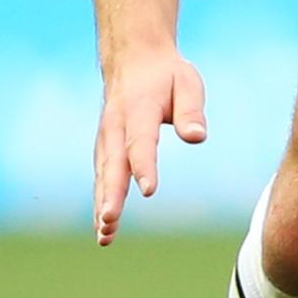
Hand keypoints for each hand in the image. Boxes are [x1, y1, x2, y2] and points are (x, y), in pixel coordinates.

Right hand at [93, 43, 206, 245]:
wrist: (134, 60)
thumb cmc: (167, 76)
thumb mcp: (187, 82)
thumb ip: (191, 111)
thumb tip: (197, 137)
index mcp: (138, 110)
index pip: (141, 142)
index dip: (144, 166)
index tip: (148, 190)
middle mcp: (116, 127)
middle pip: (113, 164)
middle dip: (111, 194)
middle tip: (110, 221)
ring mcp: (106, 138)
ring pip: (102, 175)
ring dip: (102, 205)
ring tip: (105, 237)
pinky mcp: (104, 148)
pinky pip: (101, 177)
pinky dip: (100, 201)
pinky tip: (104, 228)